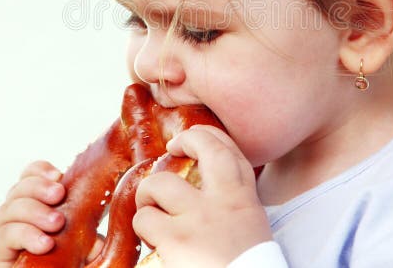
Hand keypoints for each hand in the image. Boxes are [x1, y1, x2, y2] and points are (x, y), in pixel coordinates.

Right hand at [0, 161, 105, 267]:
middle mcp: (17, 219)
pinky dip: (24, 235)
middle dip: (37, 187)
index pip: (28, 177)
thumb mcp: (88, 243)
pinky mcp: (0, 256)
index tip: (58, 175)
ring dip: (33, 211)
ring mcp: (6, 237)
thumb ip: (93, 225)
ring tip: (56, 224)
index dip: (38, 171)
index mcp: (37, 207)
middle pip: (16, 190)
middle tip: (59, 195)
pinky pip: (3, 237)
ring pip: (6, 210)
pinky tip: (44, 243)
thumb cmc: (73, 265)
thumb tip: (117, 205)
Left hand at [133, 125, 272, 267]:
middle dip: (186, 141)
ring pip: (159, 183)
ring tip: (151, 210)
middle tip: (170, 149)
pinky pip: (145, 220)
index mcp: (245, 200)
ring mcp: (199, 218)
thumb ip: (231, 202)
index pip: (231, 150)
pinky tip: (152, 241)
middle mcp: (225, 202)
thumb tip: (202, 187)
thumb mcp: (249, 226)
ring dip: (148, 196)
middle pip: (204, 148)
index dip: (208, 136)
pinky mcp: (177, 240)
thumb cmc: (245, 265)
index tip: (192, 138)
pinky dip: (143, 229)